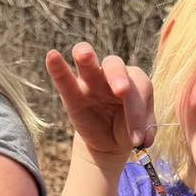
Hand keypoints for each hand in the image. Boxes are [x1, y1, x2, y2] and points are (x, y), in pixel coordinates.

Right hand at [46, 44, 154, 159]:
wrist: (108, 140)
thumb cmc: (127, 128)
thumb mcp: (139, 131)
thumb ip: (144, 130)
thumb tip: (144, 140)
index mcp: (135, 81)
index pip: (139, 87)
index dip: (139, 112)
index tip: (138, 140)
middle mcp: (112, 75)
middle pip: (115, 65)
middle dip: (118, 77)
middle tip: (122, 92)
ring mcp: (90, 80)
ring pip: (88, 61)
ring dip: (86, 56)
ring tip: (84, 55)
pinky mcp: (72, 92)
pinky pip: (64, 78)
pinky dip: (58, 67)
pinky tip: (52, 56)